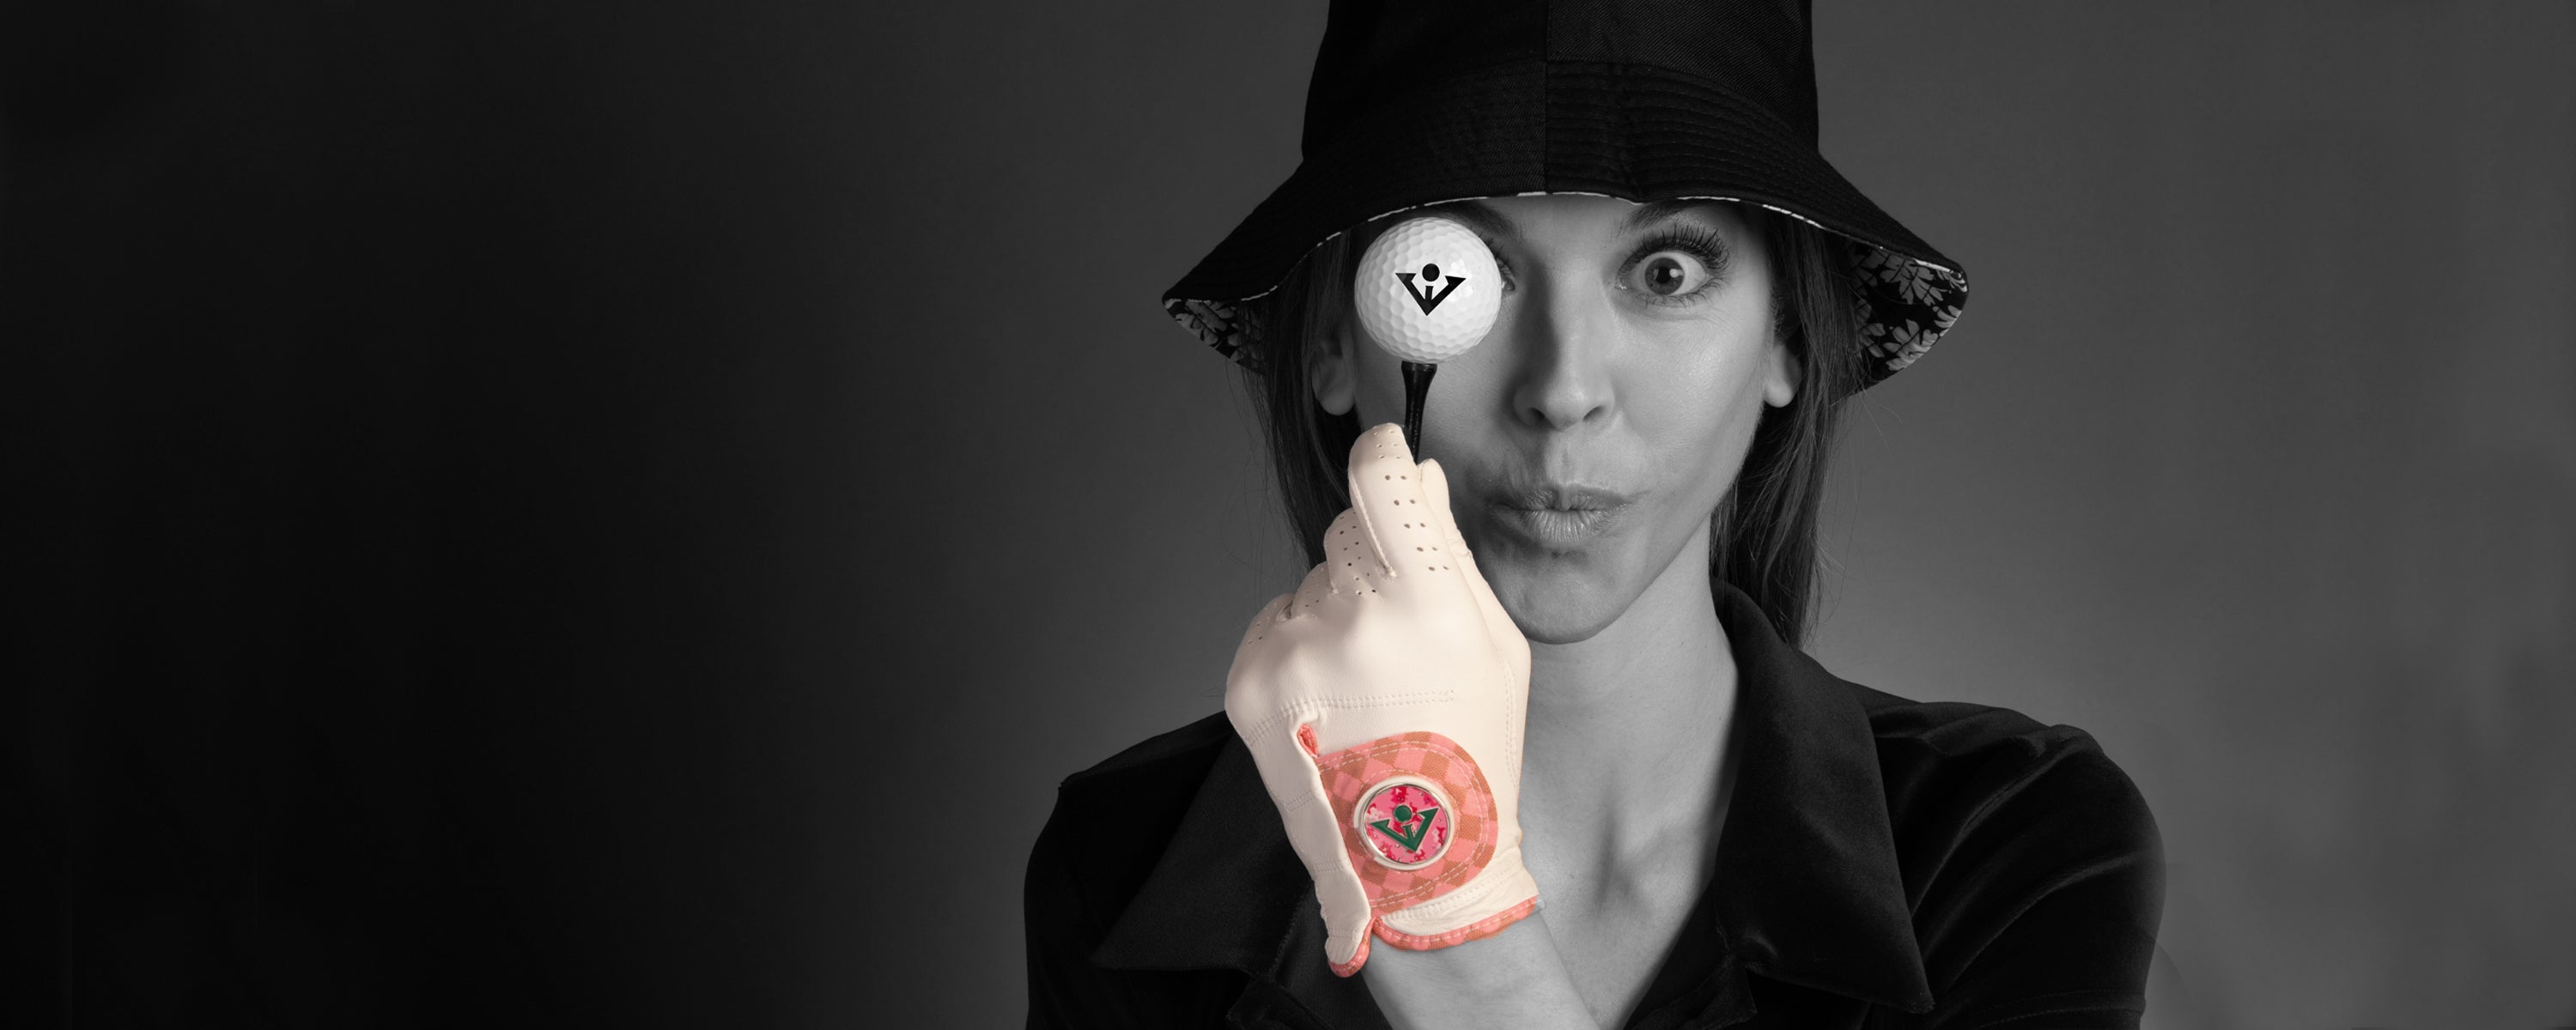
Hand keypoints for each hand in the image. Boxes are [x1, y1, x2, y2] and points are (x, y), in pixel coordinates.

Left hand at [1224, 422, 1537, 975]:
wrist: (1415, 857)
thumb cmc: (1469, 752)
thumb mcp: (1495, 647)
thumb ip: (1451, 553)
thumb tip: (1422, 478)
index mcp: (1425, 603)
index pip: (1381, 481)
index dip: (1383, 455)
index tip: (1384, 452)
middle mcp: (1350, 618)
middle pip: (1347, 530)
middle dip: (1372, 562)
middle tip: (1401, 637)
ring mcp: (1292, 651)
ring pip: (1311, 582)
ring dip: (1334, 613)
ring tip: (1368, 688)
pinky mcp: (1248, 682)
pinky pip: (1275, 621)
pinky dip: (1299, 647)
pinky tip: (1332, 700)